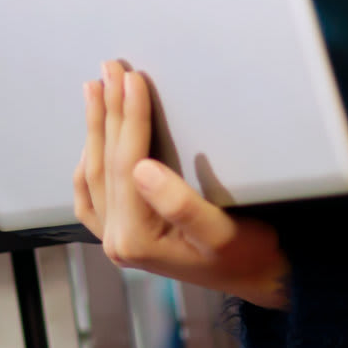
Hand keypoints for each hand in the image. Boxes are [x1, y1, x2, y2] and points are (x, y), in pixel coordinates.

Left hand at [73, 59, 291, 310]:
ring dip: (95, 129)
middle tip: (110, 68)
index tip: (131, 78)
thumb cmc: (247, 253)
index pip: (127, 164)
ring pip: (96, 174)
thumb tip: (142, 168)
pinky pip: (93, 196)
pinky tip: (89, 142)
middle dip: (108, 112)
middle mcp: (117, 243)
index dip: (129, 117)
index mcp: (136, 240)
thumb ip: (180, 204)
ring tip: (93, 88)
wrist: (258, 279)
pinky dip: (89, 163)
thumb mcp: (222, 232)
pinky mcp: (124, 237)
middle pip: (107, 164)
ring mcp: (116, 241)